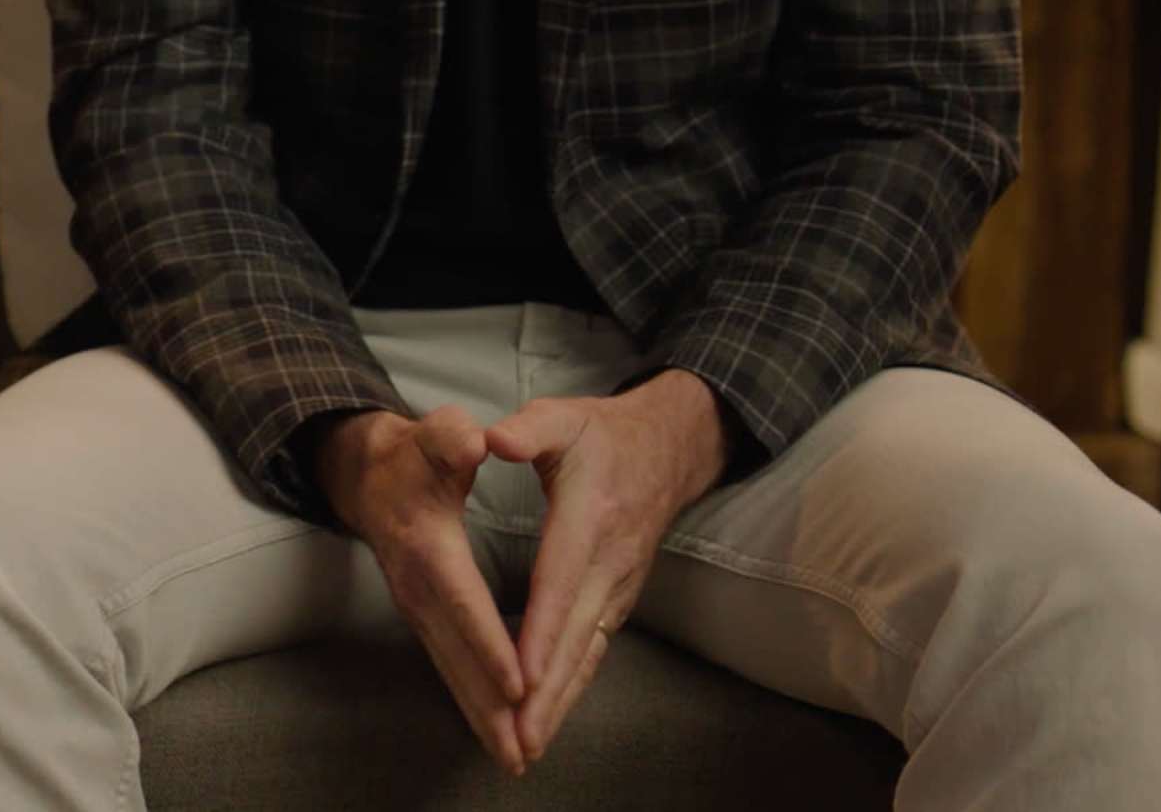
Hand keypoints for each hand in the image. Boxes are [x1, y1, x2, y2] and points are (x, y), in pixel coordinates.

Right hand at [312, 406, 531, 776]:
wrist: (365, 474)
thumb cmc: (410, 455)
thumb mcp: (432, 435)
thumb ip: (450, 437)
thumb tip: (472, 442)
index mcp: (427, 545)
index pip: (463, 600)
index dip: (489, 642)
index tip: (518, 681)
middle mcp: (417, 587)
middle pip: (456, 654)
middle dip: (489, 704)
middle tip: (521, 749)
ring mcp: (416, 609)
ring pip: (451, 670)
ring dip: (481, 716)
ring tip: (514, 757)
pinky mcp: (422, 619)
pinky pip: (448, 667)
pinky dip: (471, 702)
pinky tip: (495, 729)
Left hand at [484, 371, 728, 761]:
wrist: (668, 448)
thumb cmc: (604, 433)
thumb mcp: (563, 416)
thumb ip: (528, 428)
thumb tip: (492, 438)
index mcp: (589, 519)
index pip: (560, 584)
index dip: (540, 633)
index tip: (521, 677)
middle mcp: (610, 562)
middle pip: (575, 636)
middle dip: (547, 691)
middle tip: (519, 738)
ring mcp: (620, 585)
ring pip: (587, 652)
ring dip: (561, 700)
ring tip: (530, 744)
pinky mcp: (620, 597)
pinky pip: (595, 649)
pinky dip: (574, 685)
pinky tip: (550, 716)